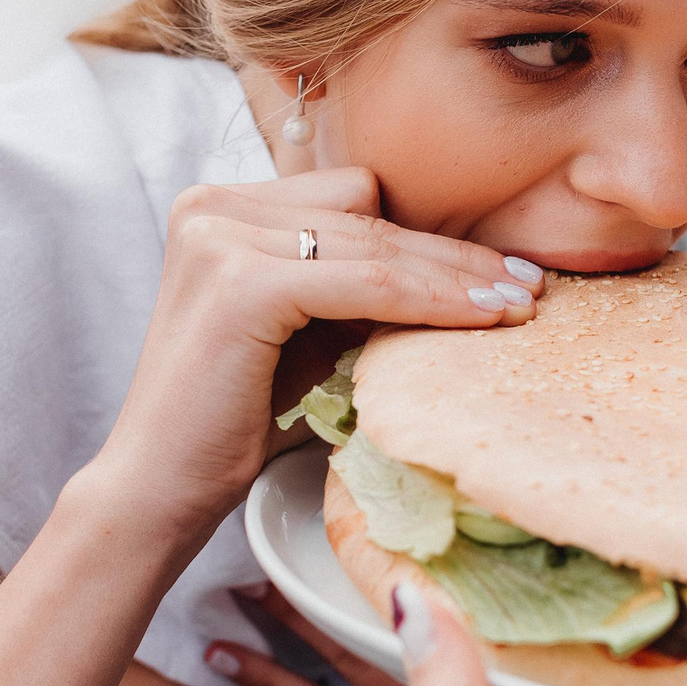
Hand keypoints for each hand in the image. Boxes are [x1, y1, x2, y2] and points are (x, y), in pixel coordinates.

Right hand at [91, 168, 539, 534]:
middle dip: (453, 252)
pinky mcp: (239, 280)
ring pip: (375, 244)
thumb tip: (461, 266)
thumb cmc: (233, 419)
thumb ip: (355, 285)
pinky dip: (429, 299)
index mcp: (219, 205)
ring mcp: (219, 236)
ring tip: (519, 304)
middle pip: (367, 212)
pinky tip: (481, 318)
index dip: (426, 232)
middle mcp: (211, 204)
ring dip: (454, 276)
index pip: (350, 197)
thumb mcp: (301, 330)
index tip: (497, 267)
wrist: (157, 488)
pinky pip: (366, 282)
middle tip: (529, 282)